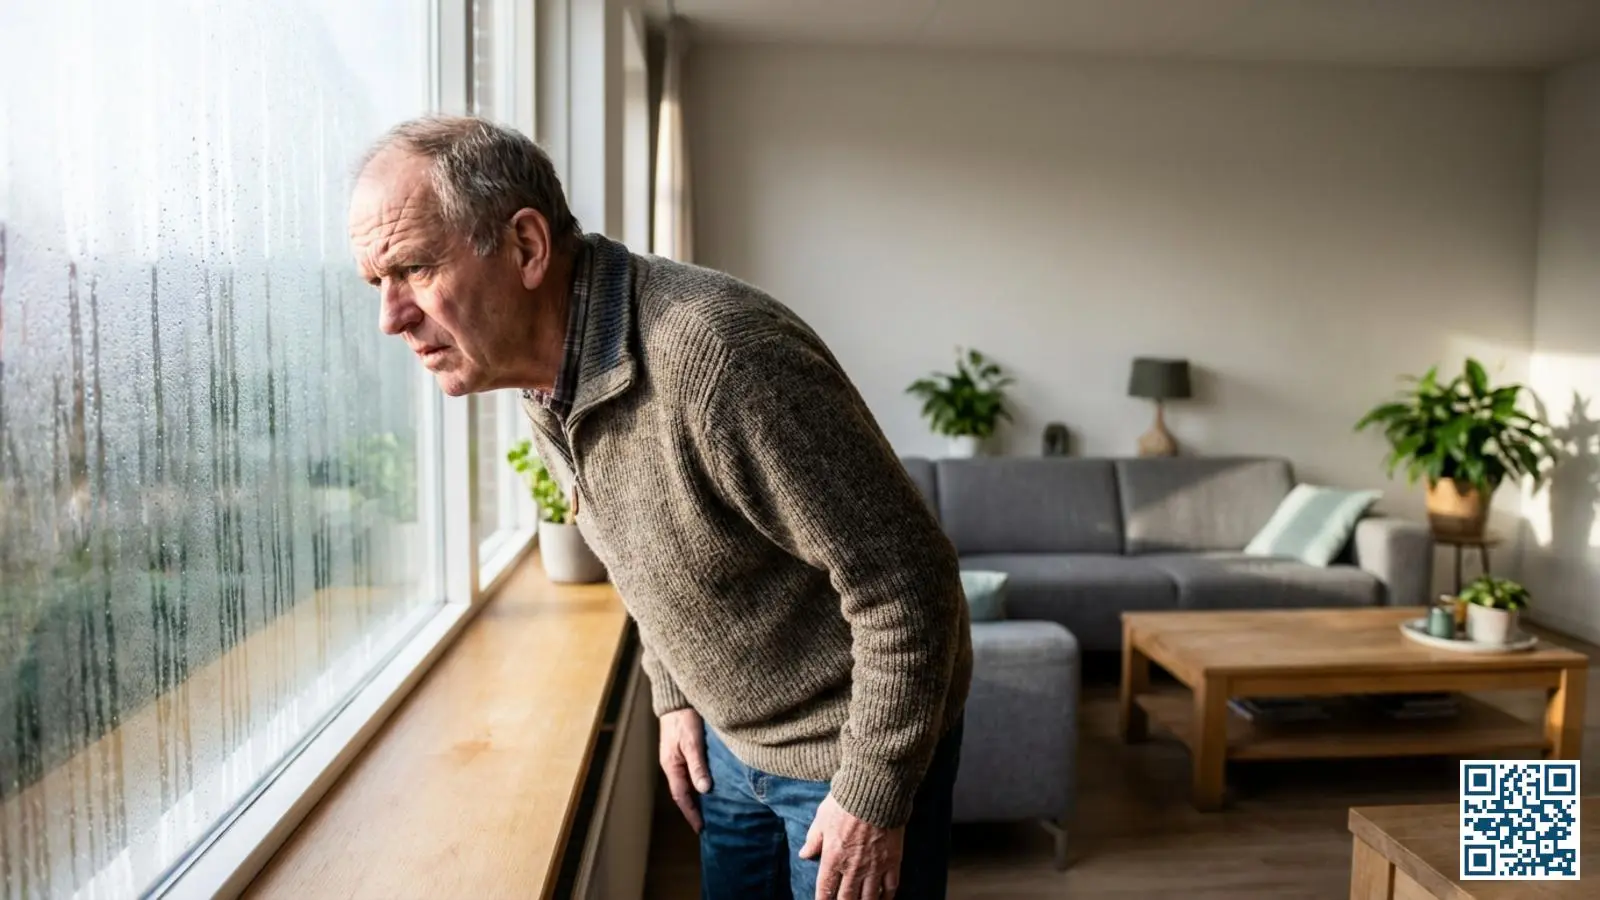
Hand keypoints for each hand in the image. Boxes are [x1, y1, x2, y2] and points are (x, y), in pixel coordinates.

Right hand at [658, 707, 711, 832]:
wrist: (677, 699)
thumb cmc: (684, 718)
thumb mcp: (692, 742)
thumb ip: (698, 765)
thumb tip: (704, 789)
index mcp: (671, 766)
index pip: (681, 797)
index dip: (691, 814)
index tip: (701, 829)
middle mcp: (673, 765)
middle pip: (683, 793)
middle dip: (694, 810)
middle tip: (708, 825)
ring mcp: (677, 758)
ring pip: (688, 784)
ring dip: (698, 798)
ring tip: (711, 811)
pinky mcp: (684, 751)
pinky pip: (691, 773)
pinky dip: (699, 784)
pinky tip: (710, 787)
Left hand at [798, 794, 903, 899]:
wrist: (875, 792)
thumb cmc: (845, 802)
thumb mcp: (822, 819)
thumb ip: (813, 840)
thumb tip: (804, 854)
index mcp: (833, 858)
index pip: (825, 890)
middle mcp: (853, 868)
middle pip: (847, 898)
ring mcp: (875, 867)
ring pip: (869, 898)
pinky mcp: (893, 861)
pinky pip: (891, 886)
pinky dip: (887, 896)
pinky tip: (884, 899)